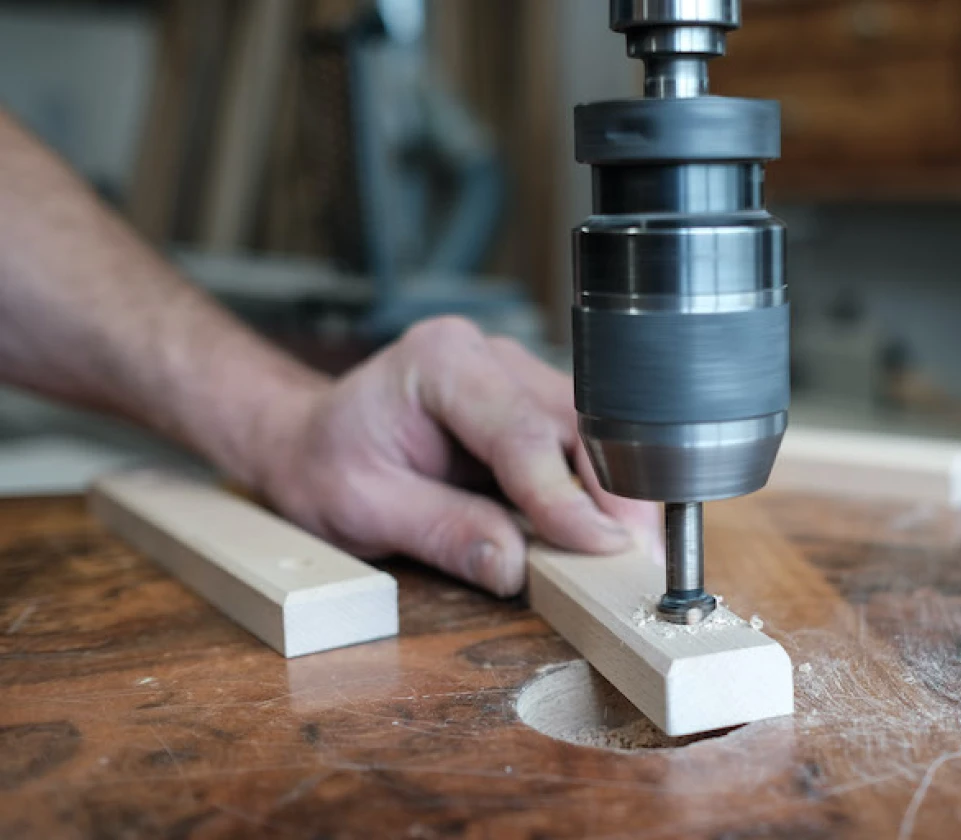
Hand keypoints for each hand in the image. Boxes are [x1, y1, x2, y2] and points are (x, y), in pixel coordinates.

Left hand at [256, 317, 660, 596]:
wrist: (313, 439)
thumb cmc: (327, 463)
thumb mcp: (365, 508)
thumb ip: (444, 531)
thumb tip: (517, 567)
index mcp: (440, 362)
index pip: (521, 430)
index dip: (564, 495)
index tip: (600, 546)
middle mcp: (489, 357)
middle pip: (575, 424)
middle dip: (613, 493)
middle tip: (639, 558)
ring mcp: (517, 377)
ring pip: (593, 432)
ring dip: (617, 493)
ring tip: (632, 552)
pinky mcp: (533, 407)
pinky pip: (582, 446)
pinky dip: (601, 491)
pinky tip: (609, 532)